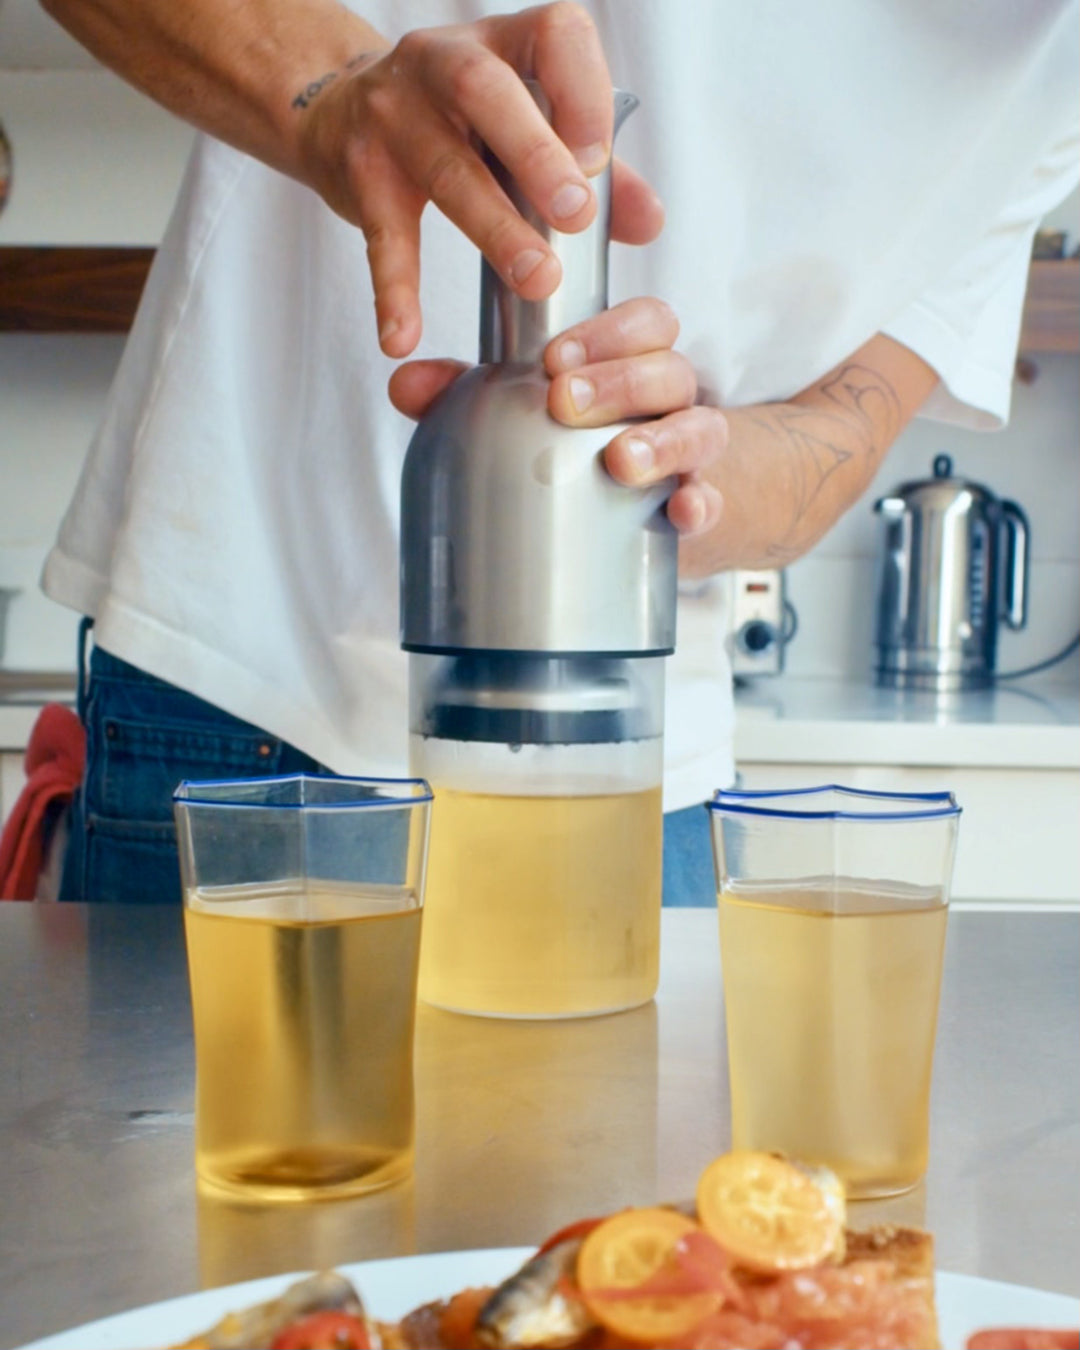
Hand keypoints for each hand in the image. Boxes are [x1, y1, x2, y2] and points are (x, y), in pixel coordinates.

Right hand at [296, 2, 661, 357]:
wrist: (335, 113)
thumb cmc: (457, 123)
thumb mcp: (527, 124)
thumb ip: (597, 171)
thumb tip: (649, 221)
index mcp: (504, 44)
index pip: (554, 36)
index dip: (583, 92)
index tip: (598, 162)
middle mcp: (441, 63)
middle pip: (487, 94)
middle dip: (537, 155)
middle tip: (577, 217)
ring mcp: (393, 115)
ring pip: (444, 167)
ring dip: (494, 229)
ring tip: (534, 281)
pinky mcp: (358, 173)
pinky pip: (382, 236)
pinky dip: (394, 291)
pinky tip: (404, 336)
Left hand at [389, 297, 726, 536]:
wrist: (683, 508)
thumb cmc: (597, 445)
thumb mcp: (539, 416)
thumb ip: (472, 394)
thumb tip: (406, 382)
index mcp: (636, 362)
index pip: (643, 322)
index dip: (606, 331)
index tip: (554, 356)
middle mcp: (673, 399)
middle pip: (668, 367)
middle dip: (618, 379)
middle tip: (564, 401)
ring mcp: (694, 452)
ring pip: (697, 427)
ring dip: (660, 441)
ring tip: (619, 460)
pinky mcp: (705, 507)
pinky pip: (714, 501)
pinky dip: (700, 504)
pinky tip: (682, 512)